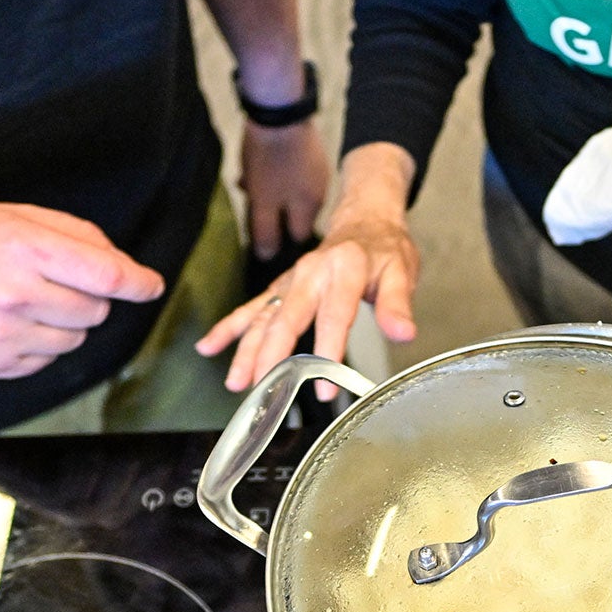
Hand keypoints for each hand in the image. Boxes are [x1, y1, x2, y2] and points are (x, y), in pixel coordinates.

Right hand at [0, 202, 163, 379]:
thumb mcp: (17, 215)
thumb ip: (77, 236)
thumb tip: (127, 271)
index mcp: (25, 248)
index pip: (107, 277)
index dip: (138, 283)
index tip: (150, 285)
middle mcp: (14, 294)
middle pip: (96, 312)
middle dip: (88, 297)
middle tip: (52, 279)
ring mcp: (0, 336)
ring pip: (74, 340)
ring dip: (64, 322)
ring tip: (24, 299)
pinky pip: (45, 361)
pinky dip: (38, 343)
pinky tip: (5, 321)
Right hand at [197, 141, 418, 396]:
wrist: (364, 221)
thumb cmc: (383, 250)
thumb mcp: (402, 271)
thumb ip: (398, 304)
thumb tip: (403, 333)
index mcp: (344, 268)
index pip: (333, 314)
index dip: (327, 351)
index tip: (324, 388)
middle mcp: (310, 272)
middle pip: (286, 318)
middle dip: (271, 356)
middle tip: (265, 390)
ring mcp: (290, 280)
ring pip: (263, 317)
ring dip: (246, 350)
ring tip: (237, 383)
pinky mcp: (280, 287)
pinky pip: (250, 308)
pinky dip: (229, 328)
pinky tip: (208, 346)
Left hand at [236, 119, 328, 257]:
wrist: (278, 108)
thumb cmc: (270, 159)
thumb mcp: (263, 200)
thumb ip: (266, 230)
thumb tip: (267, 257)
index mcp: (311, 206)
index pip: (300, 237)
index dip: (281, 240)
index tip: (263, 235)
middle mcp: (320, 190)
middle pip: (295, 214)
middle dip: (273, 213)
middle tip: (251, 204)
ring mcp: (317, 168)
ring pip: (291, 192)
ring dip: (270, 192)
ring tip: (248, 181)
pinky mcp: (308, 149)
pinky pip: (291, 172)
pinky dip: (275, 174)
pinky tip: (257, 164)